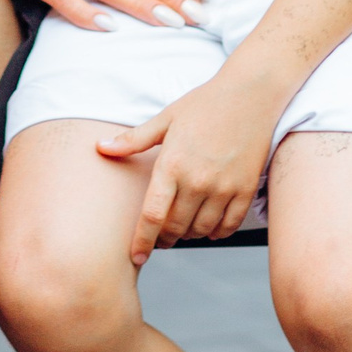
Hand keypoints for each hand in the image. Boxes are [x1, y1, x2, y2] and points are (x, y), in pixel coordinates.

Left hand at [99, 67, 279, 263]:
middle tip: (160, 238)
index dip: (142, 241)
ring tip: (183, 227)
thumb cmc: (204, 104)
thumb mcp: (165, 118)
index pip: (152, 215)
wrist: (250, 94)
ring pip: (201, 231)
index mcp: (172, 164)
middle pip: (175, 228)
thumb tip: (100, 147)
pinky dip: (215, 232)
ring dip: (189, 235)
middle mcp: (197, 180)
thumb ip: (133, 140)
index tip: (136, 257)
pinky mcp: (245, 189)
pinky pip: (228, 226)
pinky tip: (208, 226)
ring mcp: (224, 187)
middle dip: (164, 239)